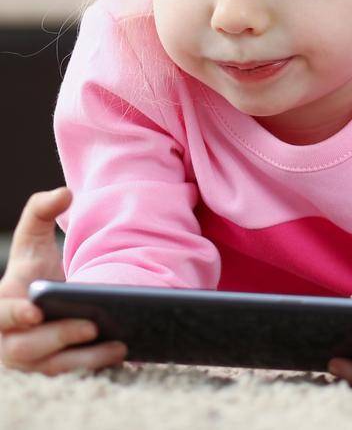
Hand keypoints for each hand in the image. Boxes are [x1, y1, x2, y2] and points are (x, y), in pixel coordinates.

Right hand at [0, 188, 125, 374]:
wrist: (47, 302)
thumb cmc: (35, 271)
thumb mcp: (33, 240)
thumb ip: (40, 211)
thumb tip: (64, 193)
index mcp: (1, 308)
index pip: (1, 317)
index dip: (14, 316)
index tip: (36, 310)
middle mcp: (9, 341)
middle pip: (27, 348)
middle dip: (59, 336)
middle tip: (92, 324)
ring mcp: (29, 362)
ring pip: (52, 369)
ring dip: (84, 360)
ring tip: (119, 345)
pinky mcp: (51, 373)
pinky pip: (71, 377)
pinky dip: (94, 369)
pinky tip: (121, 355)